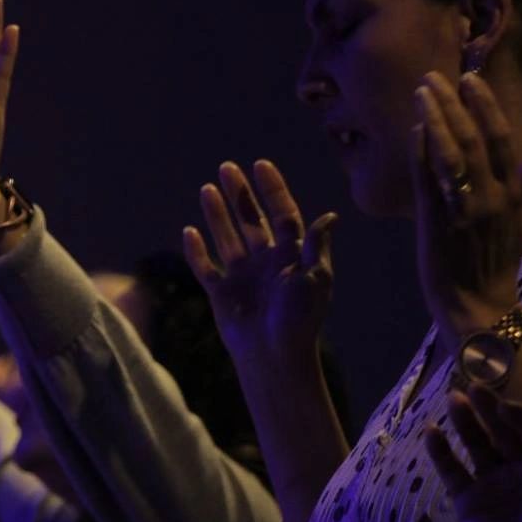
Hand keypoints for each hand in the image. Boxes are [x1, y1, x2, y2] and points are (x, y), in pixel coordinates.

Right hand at [181, 159, 339, 368]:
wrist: (275, 355)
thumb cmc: (300, 319)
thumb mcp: (315, 277)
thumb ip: (317, 245)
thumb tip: (331, 216)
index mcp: (291, 256)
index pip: (283, 214)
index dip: (273, 189)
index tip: (261, 165)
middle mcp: (266, 262)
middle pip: (252, 220)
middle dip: (240, 194)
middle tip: (227, 167)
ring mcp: (243, 276)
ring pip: (227, 237)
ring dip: (217, 214)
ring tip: (207, 188)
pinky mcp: (222, 293)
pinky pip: (206, 267)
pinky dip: (197, 250)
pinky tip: (189, 231)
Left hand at [412, 71, 521, 349]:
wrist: (479, 304)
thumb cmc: (498, 261)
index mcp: (512, 193)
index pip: (500, 138)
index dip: (485, 105)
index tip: (470, 79)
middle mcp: (490, 197)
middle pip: (471, 139)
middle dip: (452, 104)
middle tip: (434, 77)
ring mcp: (463, 209)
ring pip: (450, 155)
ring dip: (435, 120)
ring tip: (421, 93)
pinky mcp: (437, 222)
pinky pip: (429, 181)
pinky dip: (422, 153)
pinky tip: (414, 130)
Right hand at [423, 381, 521, 521]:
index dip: (518, 415)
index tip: (505, 405)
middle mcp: (518, 468)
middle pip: (501, 431)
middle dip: (488, 409)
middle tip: (474, 386)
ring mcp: (491, 483)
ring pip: (475, 445)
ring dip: (465, 422)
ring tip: (453, 399)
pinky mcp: (468, 500)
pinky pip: (452, 471)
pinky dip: (441, 452)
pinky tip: (432, 433)